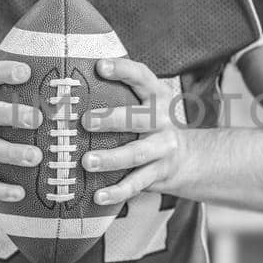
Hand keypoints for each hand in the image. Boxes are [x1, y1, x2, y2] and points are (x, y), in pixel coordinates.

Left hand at [81, 59, 187, 205]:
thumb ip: (121, 95)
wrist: (190, 159)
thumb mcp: (146, 105)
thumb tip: (72, 87)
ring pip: (136, 154)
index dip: (123, 70)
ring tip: (86, 162)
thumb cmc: (152, 126)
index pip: (143, 78)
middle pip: (140, 119)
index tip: (100, 66)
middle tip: (85, 121)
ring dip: (111, 159)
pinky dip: (117, 192)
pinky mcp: (158, 174)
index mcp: (157, 98)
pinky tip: (98, 196)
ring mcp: (162, 150)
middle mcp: (163, 122)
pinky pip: (136, 184)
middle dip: (113, 119)